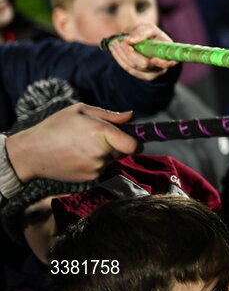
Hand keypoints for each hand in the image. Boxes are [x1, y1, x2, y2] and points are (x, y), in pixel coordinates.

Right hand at [5, 103, 138, 182]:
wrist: (31, 153)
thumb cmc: (55, 126)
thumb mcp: (80, 110)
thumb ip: (109, 115)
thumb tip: (131, 116)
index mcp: (101, 133)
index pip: (134, 145)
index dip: (136, 141)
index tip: (131, 137)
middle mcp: (101, 153)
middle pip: (123, 151)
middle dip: (117, 144)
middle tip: (97, 137)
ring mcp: (95, 168)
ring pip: (112, 160)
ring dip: (105, 154)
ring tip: (83, 145)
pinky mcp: (89, 179)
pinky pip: (101, 169)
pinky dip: (95, 163)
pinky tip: (78, 156)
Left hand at [107, 23, 176, 80]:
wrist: (150, 43)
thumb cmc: (153, 36)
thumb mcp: (150, 29)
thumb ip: (141, 32)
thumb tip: (128, 40)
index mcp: (169, 56)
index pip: (169, 63)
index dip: (162, 63)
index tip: (153, 59)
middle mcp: (161, 68)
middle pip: (144, 65)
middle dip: (131, 54)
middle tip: (121, 42)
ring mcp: (151, 74)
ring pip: (133, 67)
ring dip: (121, 55)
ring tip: (114, 42)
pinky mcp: (140, 75)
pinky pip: (128, 69)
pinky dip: (119, 58)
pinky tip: (114, 49)